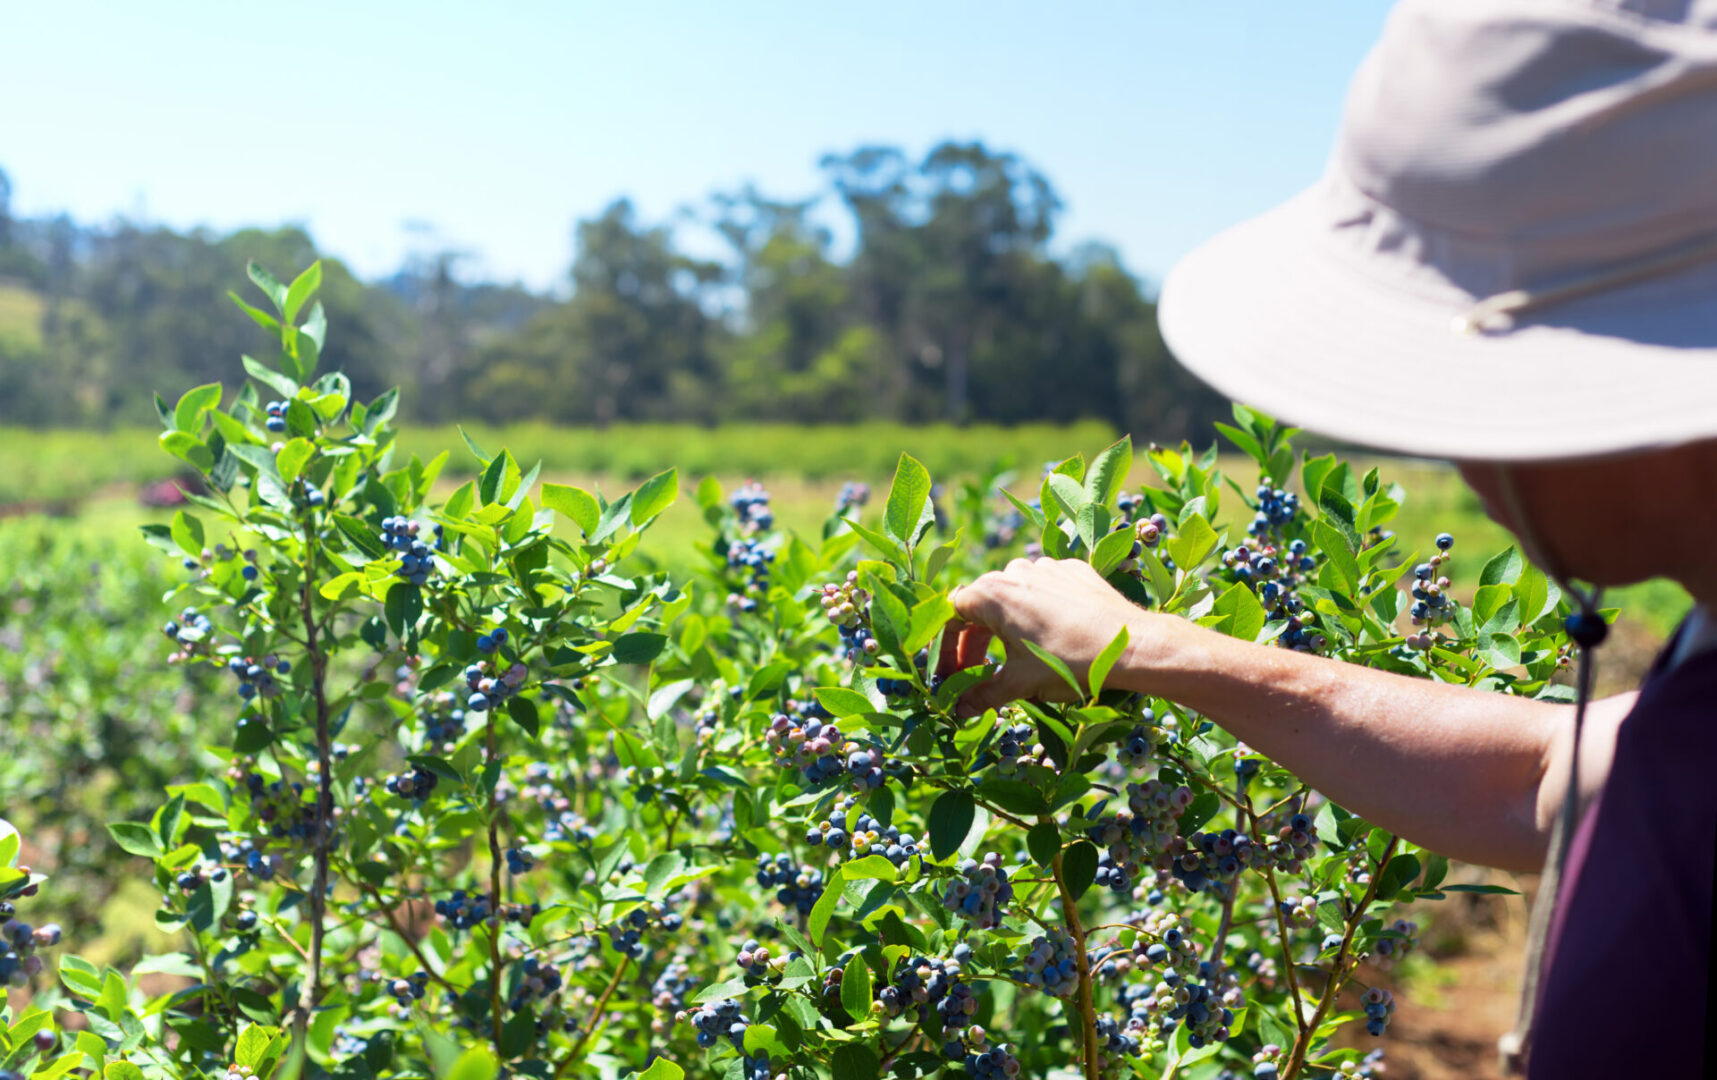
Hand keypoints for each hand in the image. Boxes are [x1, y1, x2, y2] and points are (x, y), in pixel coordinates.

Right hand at [938, 557, 1142, 717]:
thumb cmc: (1069, 661)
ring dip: (1005, 627)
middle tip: (973, 675)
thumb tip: (959, 710)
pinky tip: (1050, 638)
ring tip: (1013, 657)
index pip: (952, 615)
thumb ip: (983, 694)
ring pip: (1013, 597)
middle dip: (973, 643)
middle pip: (980, 606)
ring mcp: (1046, 568)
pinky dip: (1038, 613)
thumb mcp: (1019, 683)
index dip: (946, 648)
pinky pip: (1044, 590)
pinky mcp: (1073, 572)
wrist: (1131, 644)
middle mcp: (1015, 571)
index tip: (950, 675)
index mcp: (992, 594)